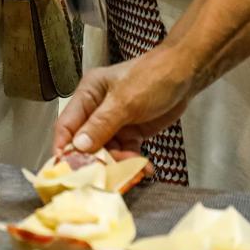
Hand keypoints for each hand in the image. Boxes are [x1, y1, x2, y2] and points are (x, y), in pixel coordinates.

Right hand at [53, 47, 194, 158]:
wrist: (186, 75)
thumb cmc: (153, 78)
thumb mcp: (125, 102)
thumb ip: (101, 125)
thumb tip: (78, 146)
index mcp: (88, 94)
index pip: (67, 124)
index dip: (64, 147)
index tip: (65, 169)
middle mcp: (97, 109)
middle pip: (87, 142)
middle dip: (98, 159)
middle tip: (108, 174)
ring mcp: (114, 122)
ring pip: (107, 150)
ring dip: (119, 162)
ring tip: (136, 168)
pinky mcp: (132, 131)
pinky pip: (126, 152)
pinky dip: (134, 162)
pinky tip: (145, 168)